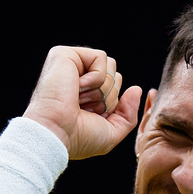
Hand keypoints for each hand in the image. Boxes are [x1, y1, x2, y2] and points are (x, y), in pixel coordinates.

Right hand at [23, 46, 141, 159]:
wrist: (55, 134)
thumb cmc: (78, 138)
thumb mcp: (111, 133)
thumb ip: (128, 114)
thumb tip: (136, 89)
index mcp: (86, 94)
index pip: (115, 87)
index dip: (111, 105)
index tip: (90, 117)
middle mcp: (78, 78)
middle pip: (115, 76)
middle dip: (107, 97)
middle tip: (84, 108)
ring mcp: (70, 65)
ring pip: (110, 65)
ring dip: (101, 88)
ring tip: (79, 98)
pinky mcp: (65, 55)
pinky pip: (100, 57)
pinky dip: (95, 77)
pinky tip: (76, 88)